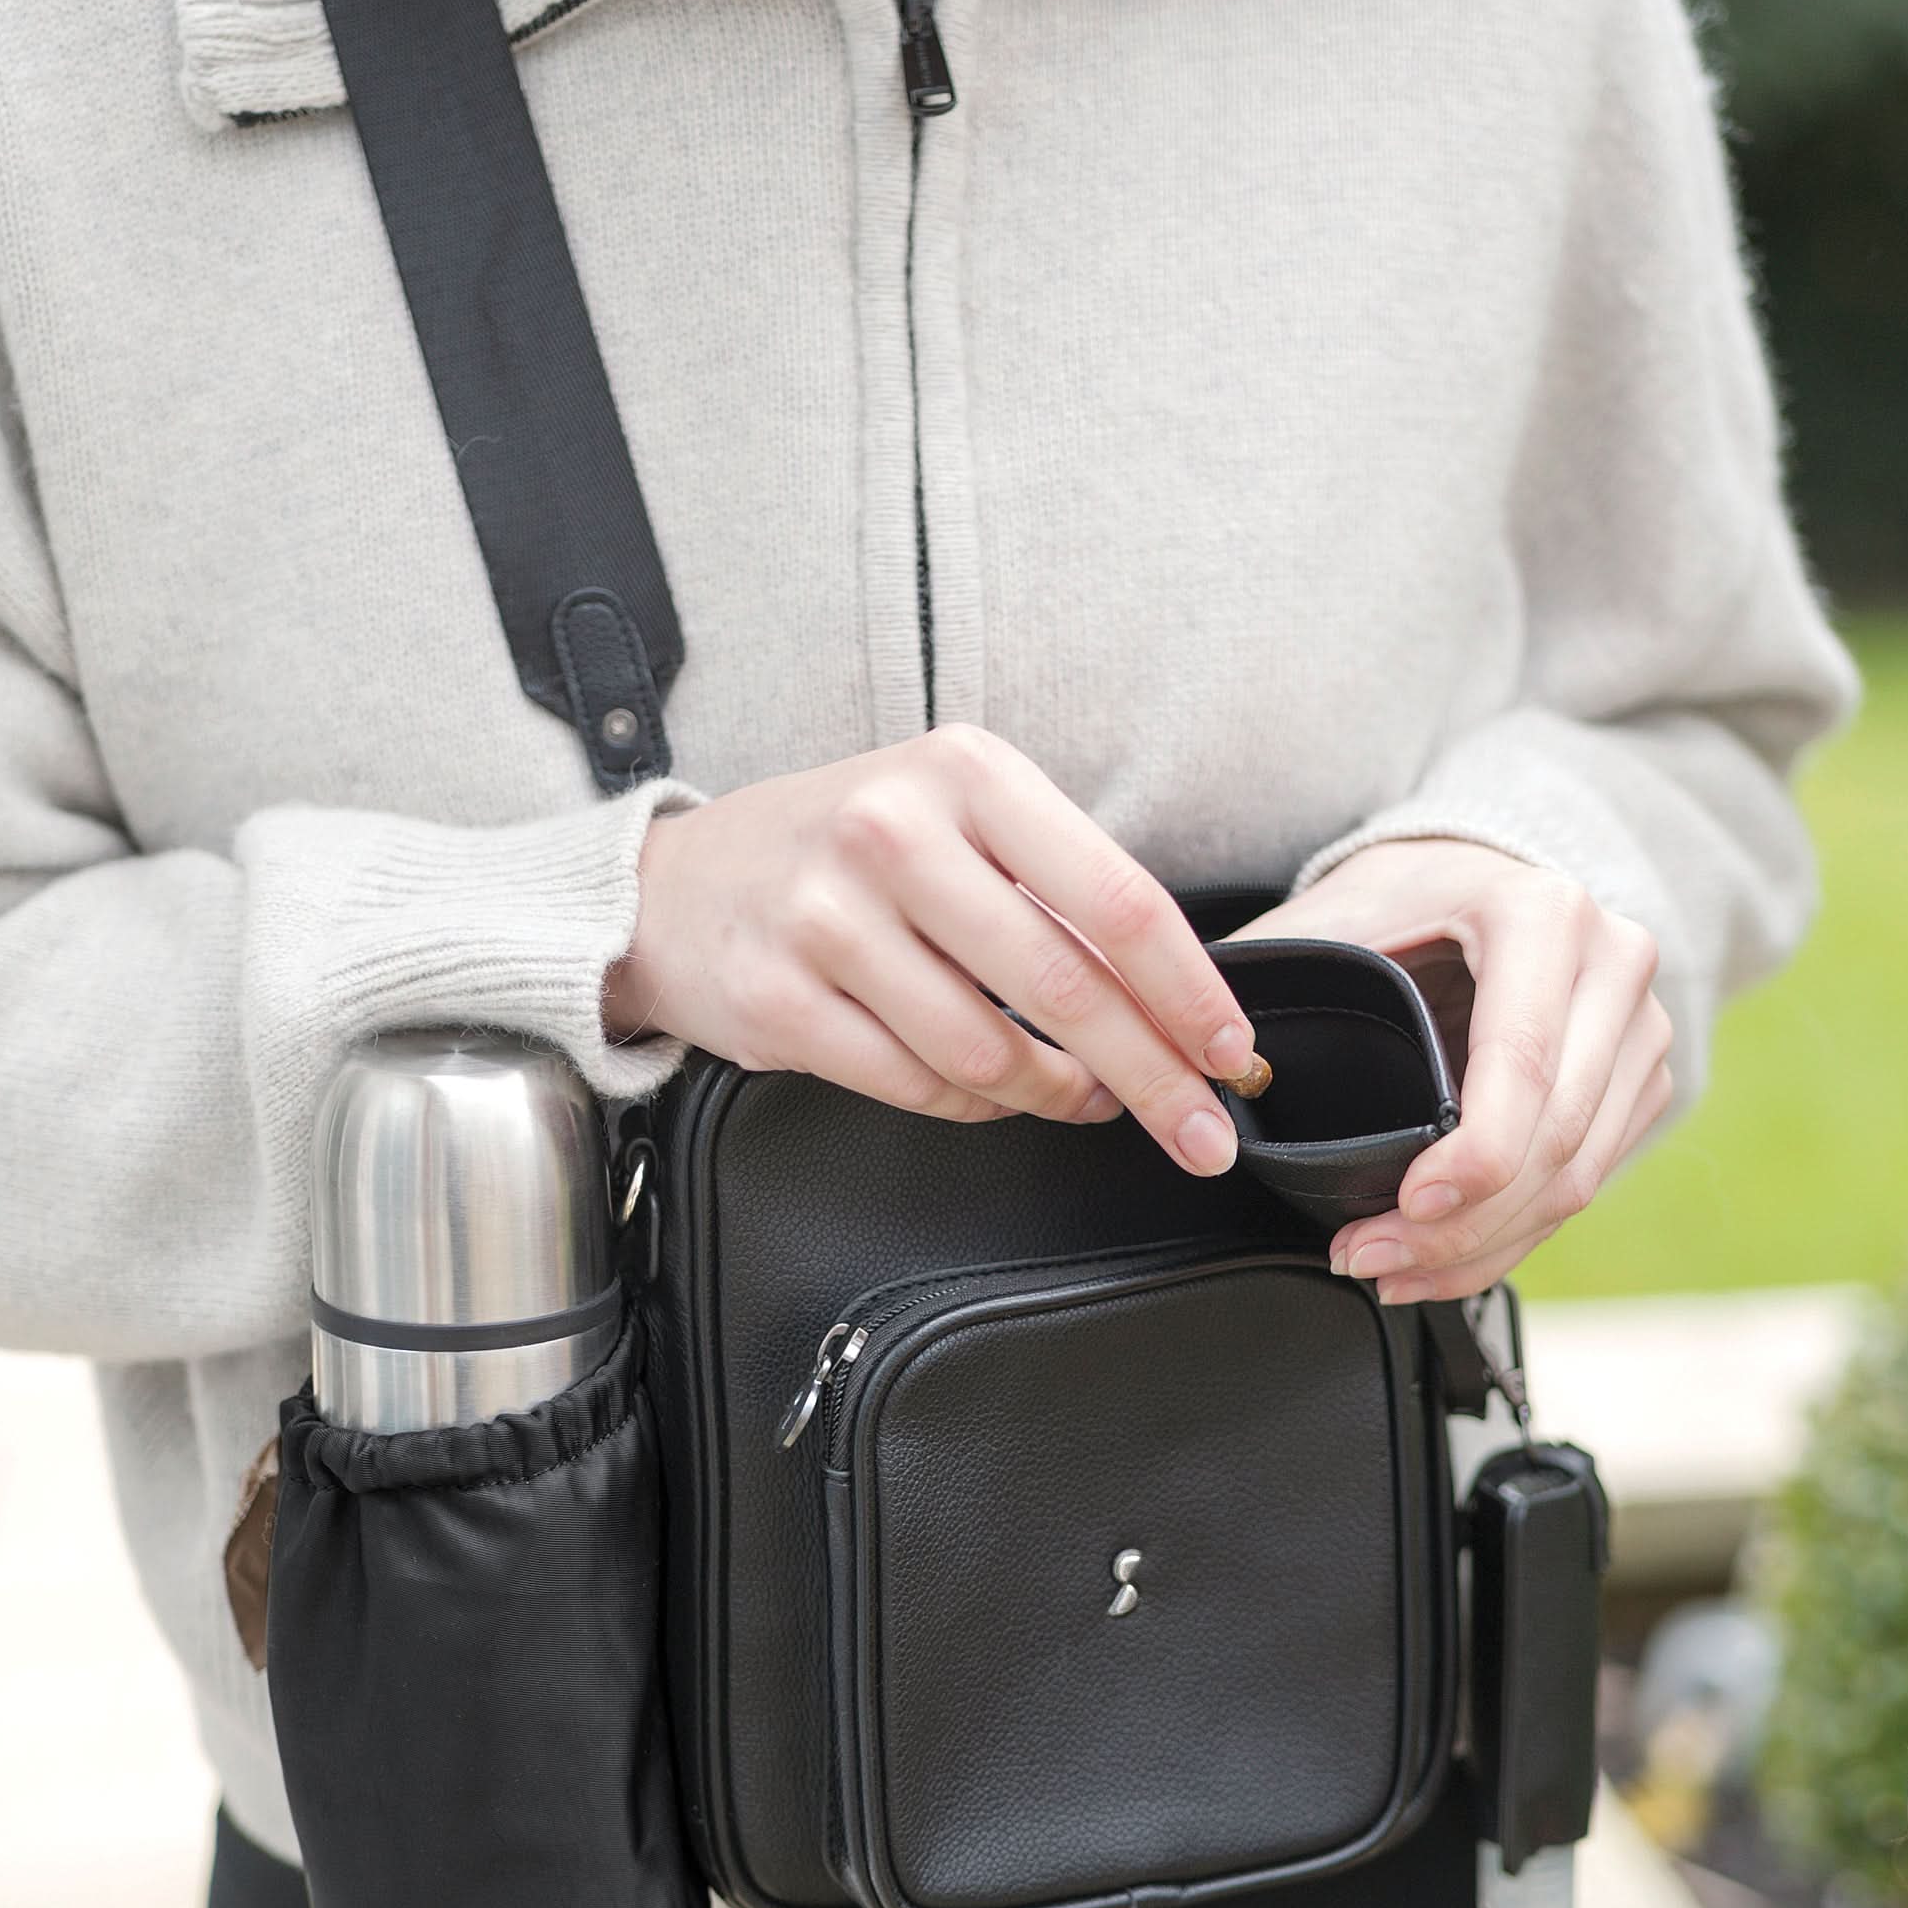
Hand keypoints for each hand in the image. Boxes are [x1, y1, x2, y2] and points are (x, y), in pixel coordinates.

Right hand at [604, 727, 1255, 1175]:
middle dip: (1153, 1079)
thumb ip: (1056, 888)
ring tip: (1078, 1097)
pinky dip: (975, 1106)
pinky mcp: (781, 1002)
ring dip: (1056, 1096)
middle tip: (1200, 1133)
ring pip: (991, 1054)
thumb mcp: (954, 817)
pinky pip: (920, 1088)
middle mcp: (893, 834)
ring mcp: (828, 920)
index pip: (1117, 900)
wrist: (675, 886)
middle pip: (1067, 989)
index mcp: (966, 774)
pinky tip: (990, 1091)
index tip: (1232, 1055)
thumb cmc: (844, 852)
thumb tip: (1180, 1001)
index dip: (1190, 993)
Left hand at [1229, 839, 1671, 1300]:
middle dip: (1459, 1227)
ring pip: (1577, 1178)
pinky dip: (1512, 1237)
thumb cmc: (1402, 896)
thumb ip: (1277, 969)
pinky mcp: (1640, 1079)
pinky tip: (1442, 1259)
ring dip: (1482, 1248)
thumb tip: (1208, 1061)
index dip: (1472, 1159)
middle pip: (1556, 1138)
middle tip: (1368, 1260)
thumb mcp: (1335, 912)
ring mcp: (1640, 1027)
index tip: (1408, 1208)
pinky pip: (1587, 1184)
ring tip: (1391, 1271)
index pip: (1523, 1064)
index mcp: (1543, 915)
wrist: (1478, 875)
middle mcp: (1613, 966)